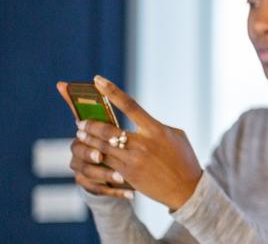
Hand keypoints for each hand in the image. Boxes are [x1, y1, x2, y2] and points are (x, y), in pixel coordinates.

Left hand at [73, 76, 202, 210]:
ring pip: (101, 146)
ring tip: (80, 135)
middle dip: (90, 124)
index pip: (130, 105)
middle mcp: (143, 144)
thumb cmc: (183, 159)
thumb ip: (156, 126)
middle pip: (108, 128)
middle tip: (80, 122)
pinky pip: (105, 162)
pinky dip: (95, 155)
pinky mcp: (127, 175)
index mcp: (156, 130)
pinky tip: (89, 152)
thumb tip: (139, 120)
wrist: (186, 189)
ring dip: (88, 139)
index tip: (97, 80)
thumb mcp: (176, 136)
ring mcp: (133, 160)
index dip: (111, 91)